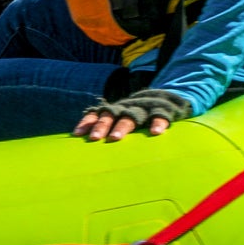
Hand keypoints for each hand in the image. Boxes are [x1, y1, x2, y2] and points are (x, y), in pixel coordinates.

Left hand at [73, 89, 190, 142]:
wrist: (166, 96)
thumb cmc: (138, 115)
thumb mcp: (122, 118)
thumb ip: (110, 130)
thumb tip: (89, 148)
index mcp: (115, 110)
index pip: (97, 114)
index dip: (87, 123)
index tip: (77, 135)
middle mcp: (126, 108)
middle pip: (110, 115)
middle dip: (101, 126)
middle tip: (94, 138)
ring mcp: (143, 108)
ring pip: (131, 116)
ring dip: (122, 126)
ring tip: (115, 138)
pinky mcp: (162, 110)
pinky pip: (159, 116)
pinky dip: (157, 123)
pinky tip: (155, 132)